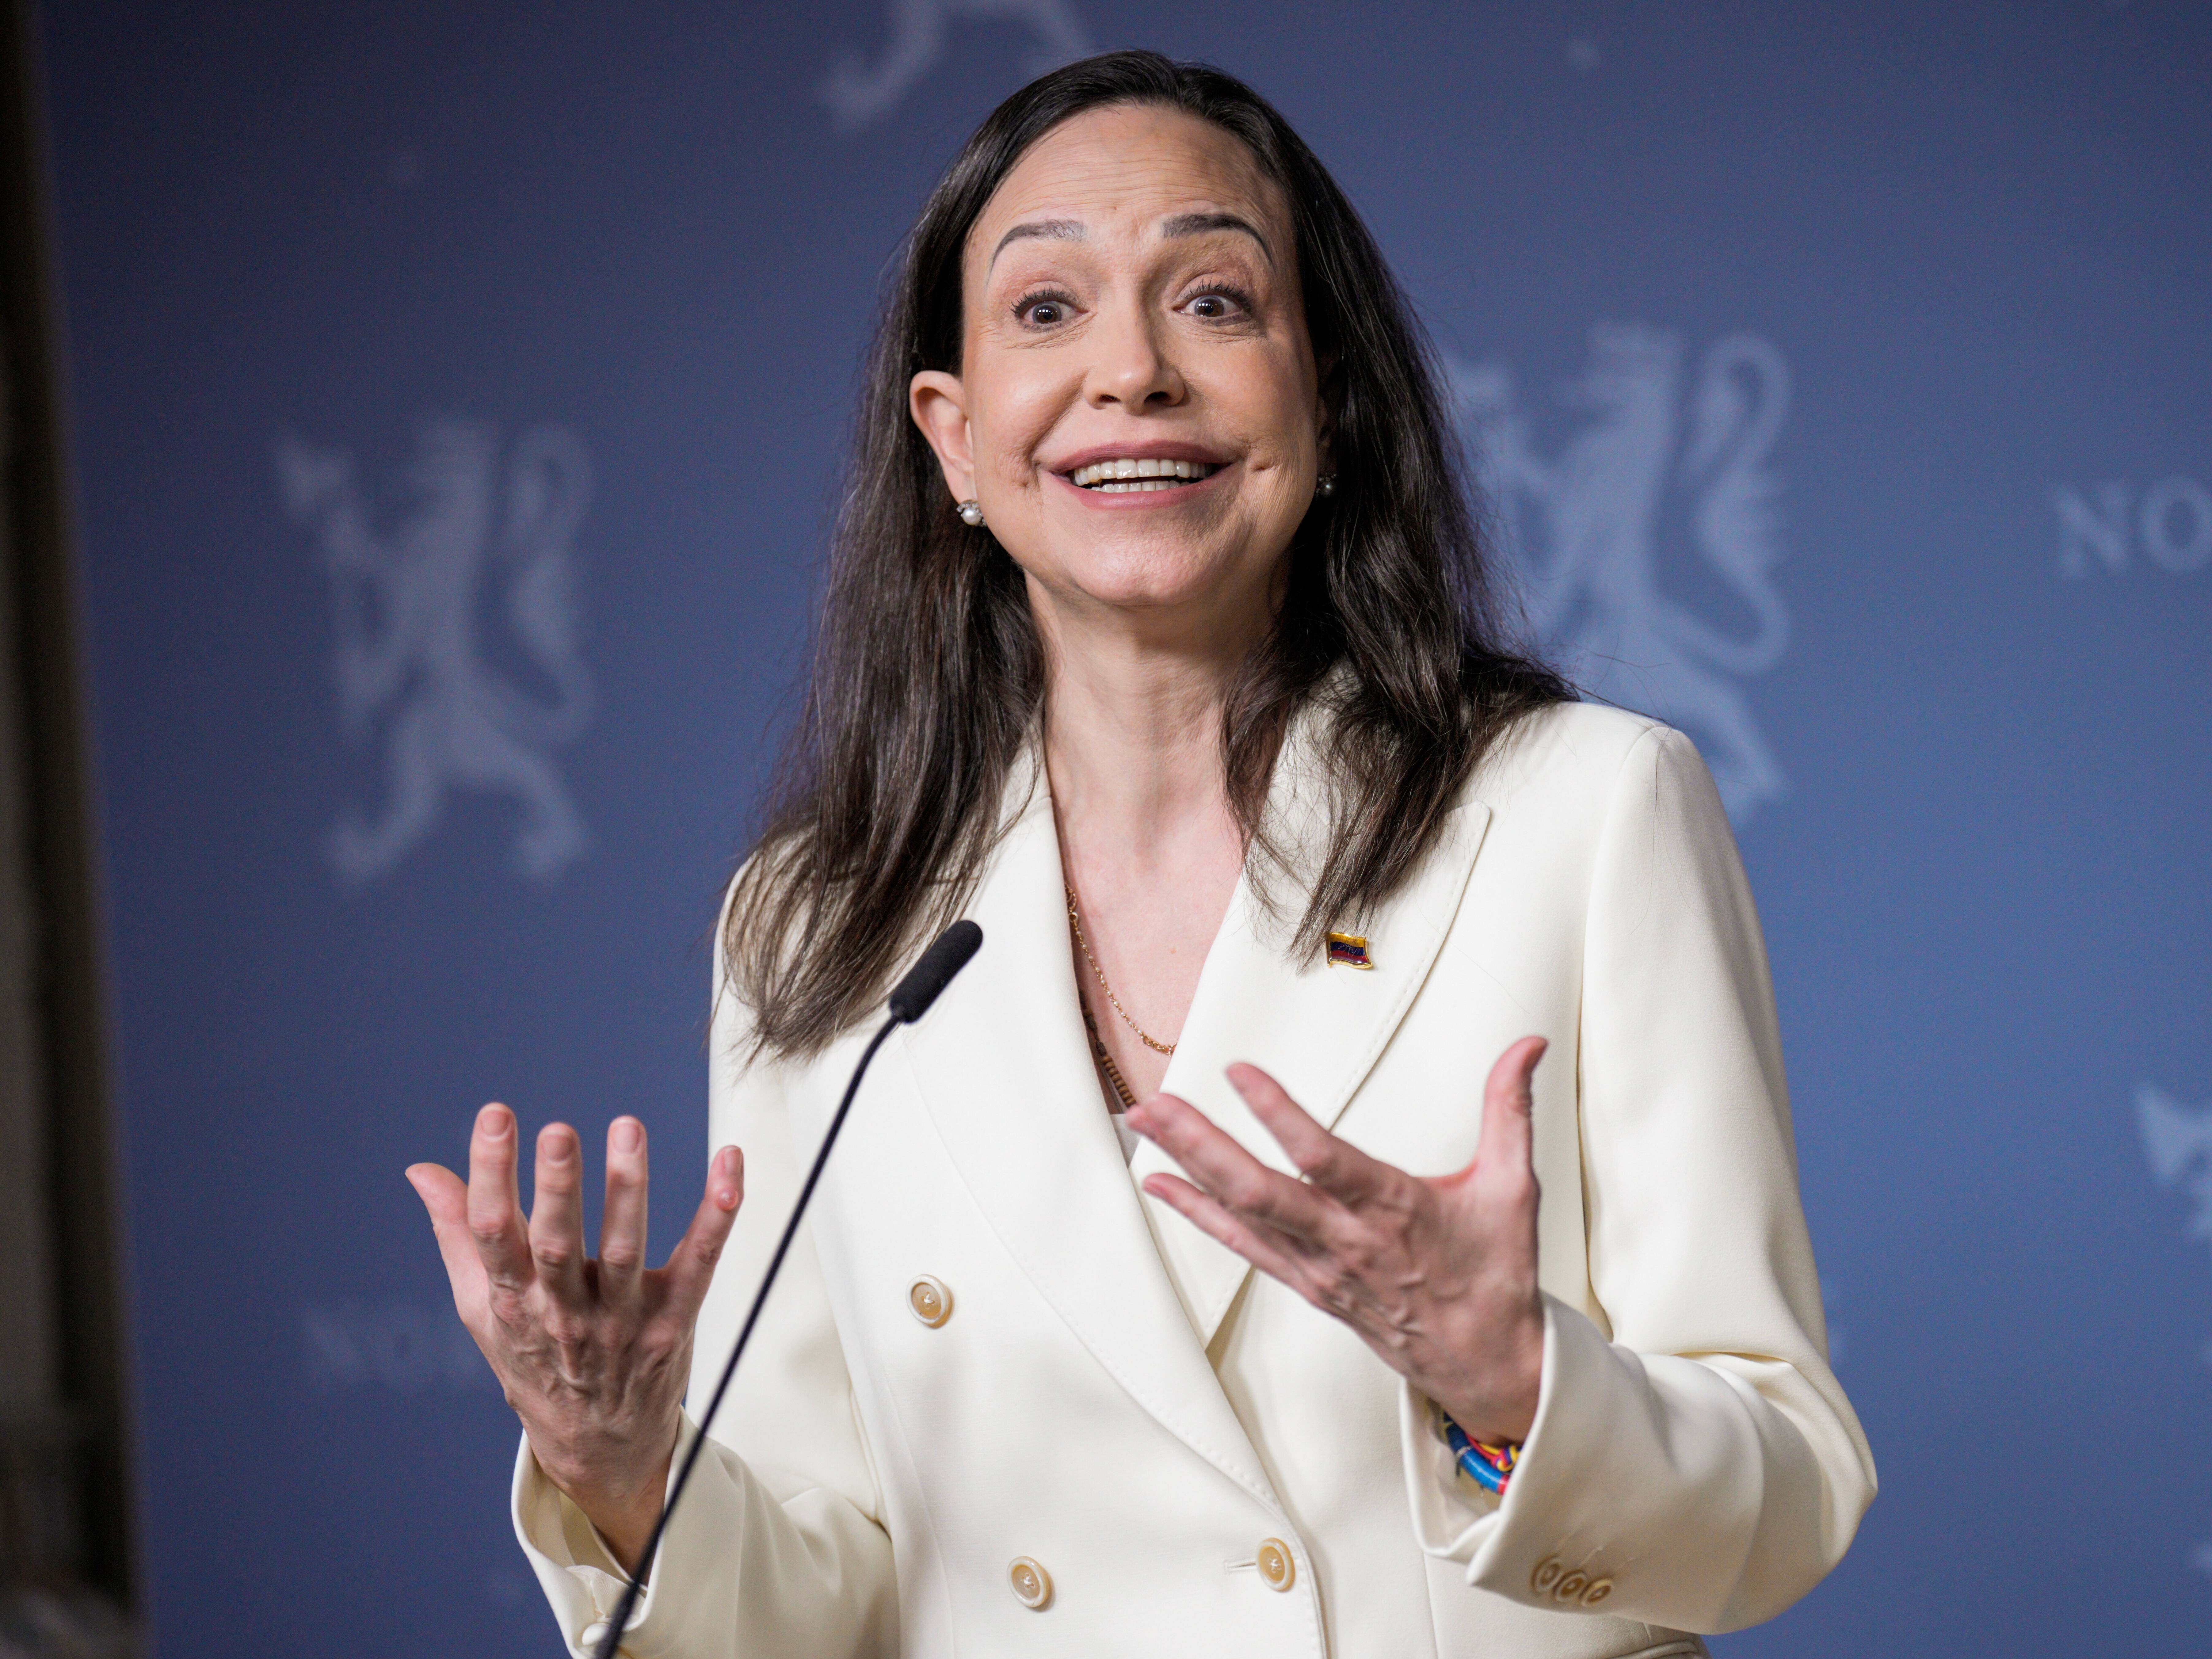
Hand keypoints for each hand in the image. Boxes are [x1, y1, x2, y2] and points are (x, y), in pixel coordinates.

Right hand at [407, 1107, 742, 1571]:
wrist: (596, 1446)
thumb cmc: (535, 1361)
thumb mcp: (483, 1308)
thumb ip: (458, 1232)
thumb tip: (423, 1170)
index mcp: (513, 1301)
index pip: (495, 1233)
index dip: (490, 1173)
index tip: (495, 1116)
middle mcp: (565, 1311)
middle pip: (558, 1245)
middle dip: (557, 1188)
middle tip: (557, 1131)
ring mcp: (623, 1319)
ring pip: (626, 1250)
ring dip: (628, 1189)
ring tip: (627, 1129)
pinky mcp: (674, 1321)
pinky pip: (700, 1260)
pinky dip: (717, 1213)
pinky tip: (729, 1163)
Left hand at [1126, 1037, 1546, 1443]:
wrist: (1488, 1366)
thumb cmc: (1497, 1274)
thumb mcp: (1515, 1187)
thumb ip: (1511, 1108)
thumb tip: (1529, 1043)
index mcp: (1395, 1209)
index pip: (1323, 1157)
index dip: (1278, 1114)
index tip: (1238, 1072)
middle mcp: (1347, 1240)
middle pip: (1259, 1189)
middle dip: (1200, 1142)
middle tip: (1152, 1102)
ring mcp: (1321, 1268)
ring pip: (1241, 1214)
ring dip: (1188, 1166)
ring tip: (1143, 1123)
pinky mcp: (1308, 1286)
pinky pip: (1243, 1247)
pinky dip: (1199, 1214)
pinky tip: (1162, 1184)